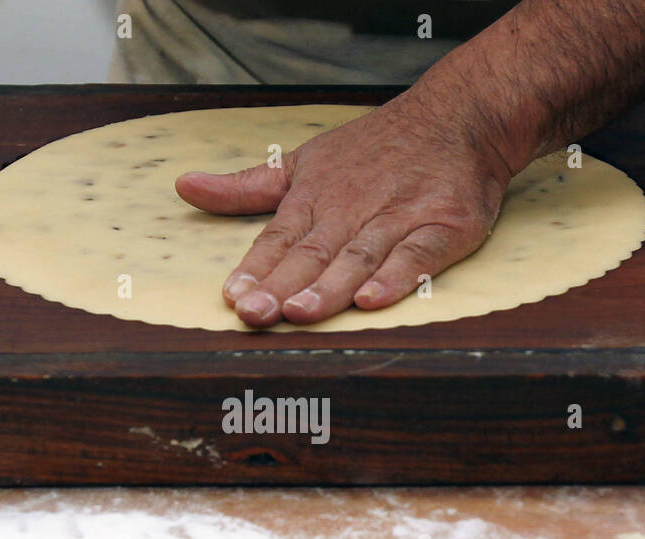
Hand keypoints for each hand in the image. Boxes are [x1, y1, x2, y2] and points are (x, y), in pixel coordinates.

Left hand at [174, 91, 513, 327]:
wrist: (458, 117)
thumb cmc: (376, 148)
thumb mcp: (305, 162)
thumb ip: (247, 187)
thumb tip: (186, 187)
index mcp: (316, 198)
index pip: (278, 240)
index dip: (255, 270)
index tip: (233, 296)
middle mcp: (353, 209)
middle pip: (312, 254)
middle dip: (281, 286)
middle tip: (255, 315)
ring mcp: (398, 219)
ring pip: (358, 257)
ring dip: (329, 287)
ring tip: (301, 313)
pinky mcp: (443, 228)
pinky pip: (417, 256)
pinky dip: (397, 277)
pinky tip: (373, 300)